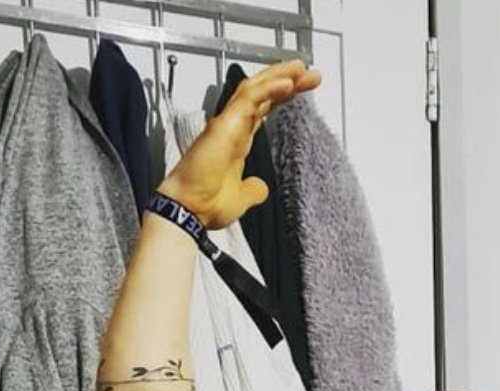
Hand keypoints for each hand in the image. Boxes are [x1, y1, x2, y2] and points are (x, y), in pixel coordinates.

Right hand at [156, 60, 320, 229]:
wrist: (190, 212)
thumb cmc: (205, 204)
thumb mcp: (242, 198)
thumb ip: (253, 190)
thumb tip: (260, 188)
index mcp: (237, 141)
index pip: (263, 109)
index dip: (282, 96)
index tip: (302, 88)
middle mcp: (232, 128)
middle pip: (262, 94)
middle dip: (286, 80)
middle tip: (309, 73)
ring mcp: (228, 124)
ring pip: (256, 89)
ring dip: (279, 76)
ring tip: (301, 68)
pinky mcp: (225, 125)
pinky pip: (249, 99)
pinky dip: (268, 89)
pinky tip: (287, 83)